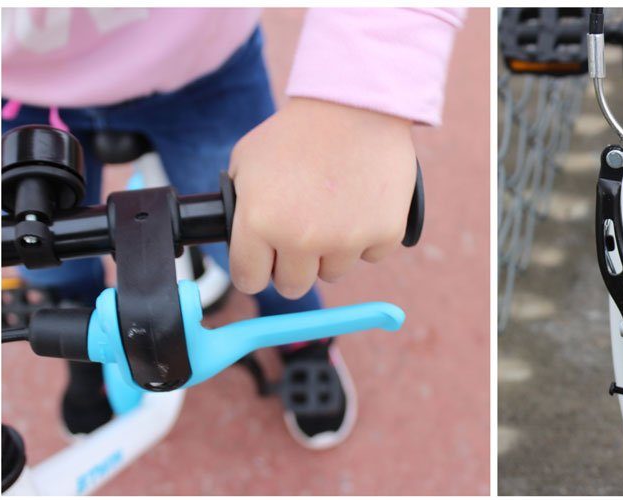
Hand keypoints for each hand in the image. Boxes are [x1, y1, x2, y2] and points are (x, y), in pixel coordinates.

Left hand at [228, 97, 415, 298]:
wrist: (354, 106)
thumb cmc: (298, 132)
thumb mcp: (247, 161)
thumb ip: (241, 205)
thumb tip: (238, 237)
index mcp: (259, 222)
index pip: (250, 279)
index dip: (256, 268)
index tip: (264, 260)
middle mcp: (301, 239)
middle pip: (293, 286)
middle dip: (294, 264)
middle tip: (302, 235)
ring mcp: (346, 240)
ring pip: (333, 272)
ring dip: (332, 251)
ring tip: (334, 209)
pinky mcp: (385, 234)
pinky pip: (371, 255)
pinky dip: (367, 236)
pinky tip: (362, 204)